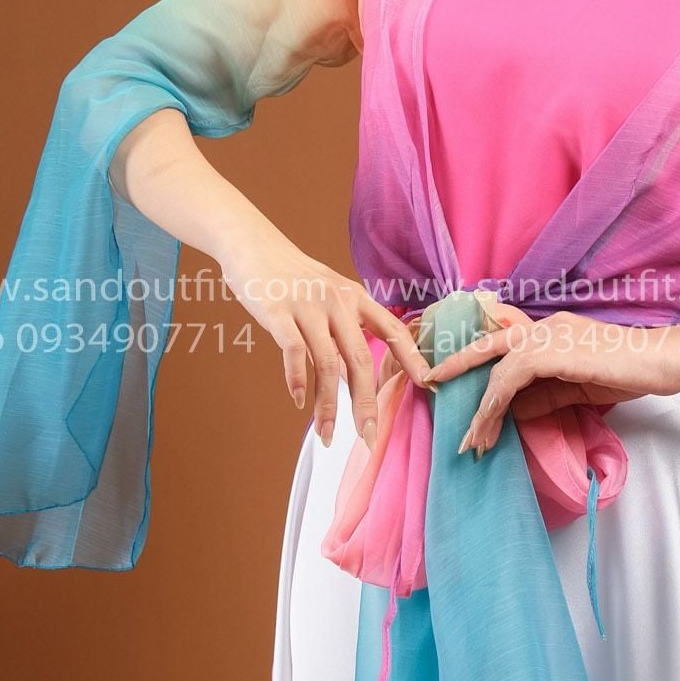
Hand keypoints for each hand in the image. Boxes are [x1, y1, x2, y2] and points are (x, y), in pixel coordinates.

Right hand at [217, 226, 431, 447]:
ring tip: (326, 434)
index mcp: (355, 297)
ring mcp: (308, 306)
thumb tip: (354, 371)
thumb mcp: (328, 292)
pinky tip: (298, 400)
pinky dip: (297, 381)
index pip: (392, 330)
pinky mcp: (278, 312)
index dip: (412, 358)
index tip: (428, 385)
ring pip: (328, 365)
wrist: (251, 243)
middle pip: (361, 360)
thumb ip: (344, 325)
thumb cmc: (290, 276)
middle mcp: (337, 301)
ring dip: (327, 406)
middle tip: (369, 437)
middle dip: (367, 404)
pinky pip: (294, 353)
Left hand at [421, 307, 679, 456]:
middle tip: (430, 390)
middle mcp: (543, 327)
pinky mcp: (550, 351)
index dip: (473, 357)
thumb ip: (545, 396)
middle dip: (456, 369)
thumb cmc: (630, 372)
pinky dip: (495, 404)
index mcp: (550, 330)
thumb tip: (512, 411)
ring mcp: (546, 335)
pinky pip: (509, 379)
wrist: (663, 360)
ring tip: (472, 442)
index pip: (503, 340)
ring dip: (481, 409)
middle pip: (486, 346)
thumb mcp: (579, 388)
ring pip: (495, 371)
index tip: (450, 377)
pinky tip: (487, 426)